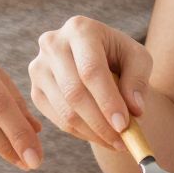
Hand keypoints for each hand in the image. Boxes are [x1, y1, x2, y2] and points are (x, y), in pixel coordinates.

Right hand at [28, 16, 152, 148]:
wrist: (96, 58)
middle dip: (101, 122)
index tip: (123, 125)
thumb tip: (134, 109)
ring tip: (117, 143)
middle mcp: (53, 44)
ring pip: (65, 110)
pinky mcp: (35, 90)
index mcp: (80, 29)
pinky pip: (57, 120)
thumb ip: (138, 80)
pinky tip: (100, 137)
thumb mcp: (137, 58)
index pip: (91, 70)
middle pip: (75, 92)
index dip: (107, 100)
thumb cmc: (119, 56)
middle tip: (123, 141)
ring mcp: (40, 68)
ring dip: (93, 133)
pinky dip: (81, 134)